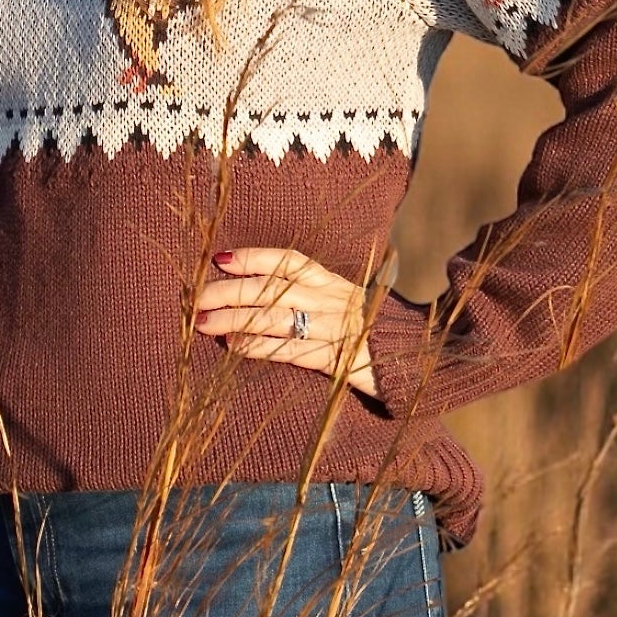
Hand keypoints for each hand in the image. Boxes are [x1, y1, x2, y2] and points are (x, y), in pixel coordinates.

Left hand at [193, 247, 377, 397]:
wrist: (420, 358)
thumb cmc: (376, 333)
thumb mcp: (347, 306)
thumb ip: (314, 298)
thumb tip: (262, 296)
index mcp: (332, 283)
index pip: (288, 262)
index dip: (253, 258)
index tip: (220, 259)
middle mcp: (331, 299)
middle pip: (272, 288)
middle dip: (230, 291)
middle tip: (196, 298)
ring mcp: (335, 327)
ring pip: (275, 317)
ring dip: (235, 319)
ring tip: (204, 323)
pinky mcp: (338, 357)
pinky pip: (291, 349)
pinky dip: (260, 346)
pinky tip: (235, 347)